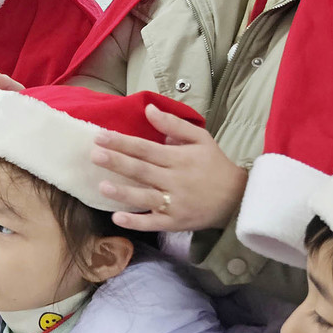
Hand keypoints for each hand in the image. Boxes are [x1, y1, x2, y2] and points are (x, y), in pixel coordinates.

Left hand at [91, 102, 246, 232]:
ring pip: (145, 197)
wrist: (238, 198)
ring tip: (101, 185)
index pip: (146, 148)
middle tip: (94, 154)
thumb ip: (174, 124)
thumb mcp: (201, 139)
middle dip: (118, 162)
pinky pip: (153, 223)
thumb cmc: (214, 165)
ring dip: (123, 192)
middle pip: (142, 170)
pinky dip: (136, 222)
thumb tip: (148, 109)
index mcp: (179, 158)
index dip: (122, 142)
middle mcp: (175, 180)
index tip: (100, 136)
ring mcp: (175, 203)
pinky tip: (117, 218)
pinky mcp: (175, 222)